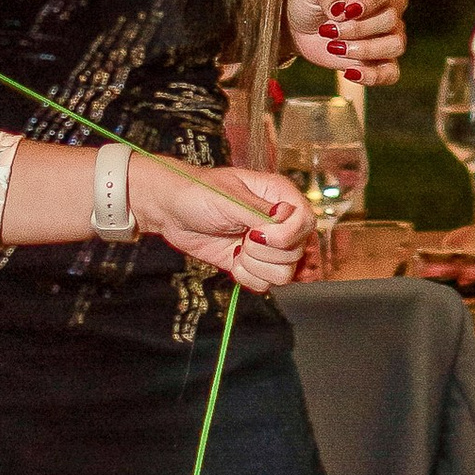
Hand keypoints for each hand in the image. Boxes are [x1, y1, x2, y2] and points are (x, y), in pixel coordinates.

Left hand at [129, 156, 311, 292]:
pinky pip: (265, 284)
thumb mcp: (228, 197)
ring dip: (256, 266)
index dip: (286, 235)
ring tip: (237, 250)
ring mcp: (266, 245)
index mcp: (280, 196)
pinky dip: (247, 277)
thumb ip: (259, 211)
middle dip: (265, 252)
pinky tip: (233, 260)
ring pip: (284, 273)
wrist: (169, 209)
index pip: (306, 222)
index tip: (256, 233)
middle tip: (242, 237)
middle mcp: (279, 222)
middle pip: (297, 252)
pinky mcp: (251, 263)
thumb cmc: (197, 191)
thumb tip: (286, 216)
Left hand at [287, 0, 406, 89]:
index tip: (345, 11)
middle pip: (391, 21)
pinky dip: (373, 76)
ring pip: (395, 46)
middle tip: (328, 31)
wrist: (298, 25)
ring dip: (364, 50)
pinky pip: (390, 73)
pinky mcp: (380, 60)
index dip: (370, 3)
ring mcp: (388, 34)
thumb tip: (340, 9)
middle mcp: (390, 6)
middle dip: (358, 29)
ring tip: (334, 48)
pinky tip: (349, 72)